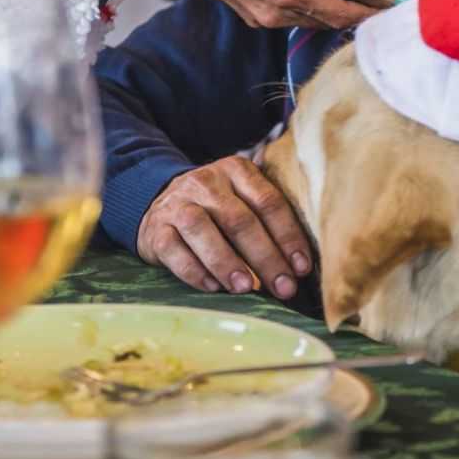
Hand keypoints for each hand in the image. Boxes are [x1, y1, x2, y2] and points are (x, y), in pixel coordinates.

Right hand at [120, 0, 379, 29]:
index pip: (341, 13)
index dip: (368, 14)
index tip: (390, 10)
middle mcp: (275, 14)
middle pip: (327, 21)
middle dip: (354, 13)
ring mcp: (261, 18)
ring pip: (309, 19)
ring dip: (332, 10)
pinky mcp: (251, 14)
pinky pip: (291, 16)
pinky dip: (310, 6)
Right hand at [136, 157, 313, 298]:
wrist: (161, 203)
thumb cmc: (217, 208)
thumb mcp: (242, 198)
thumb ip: (268, 217)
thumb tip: (301, 263)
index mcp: (236, 170)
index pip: (269, 202)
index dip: (288, 236)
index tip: (302, 268)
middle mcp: (206, 182)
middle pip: (239, 220)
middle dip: (266, 257)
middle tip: (284, 287)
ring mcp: (177, 205)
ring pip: (201, 230)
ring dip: (226, 262)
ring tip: (246, 288)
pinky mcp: (156, 230)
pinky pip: (174, 250)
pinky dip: (194, 271)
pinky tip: (213, 287)